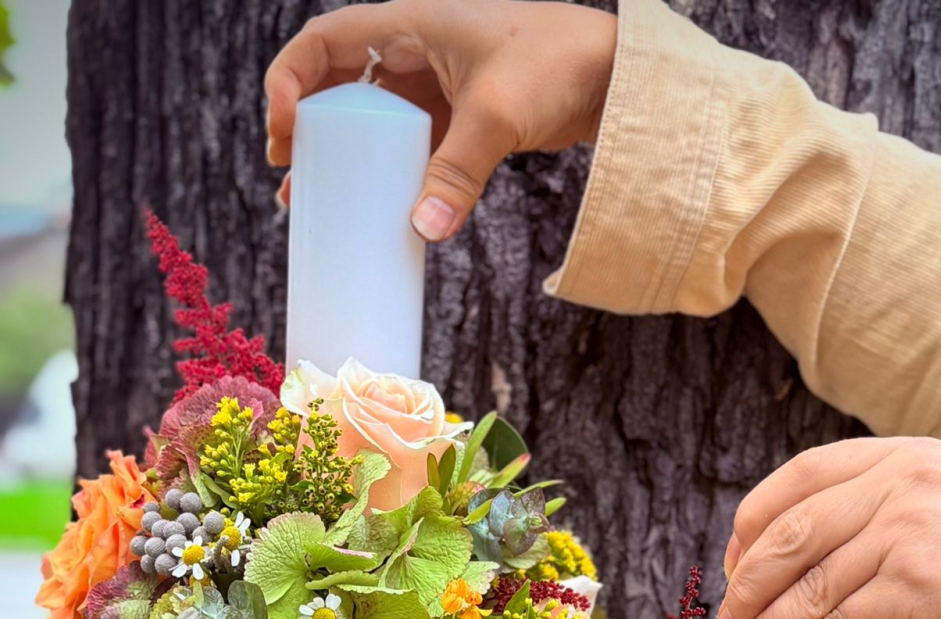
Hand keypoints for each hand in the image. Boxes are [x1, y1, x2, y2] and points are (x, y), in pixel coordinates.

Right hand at [265, 0, 616, 239]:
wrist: (616, 78)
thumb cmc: (558, 66)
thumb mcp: (498, 115)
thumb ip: (458, 172)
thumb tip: (423, 230)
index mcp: (410, 23)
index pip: (325, 41)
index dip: (290, 79)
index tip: (281, 128)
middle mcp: (416, 49)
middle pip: (339, 85)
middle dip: (307, 129)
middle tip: (290, 176)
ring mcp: (438, 86)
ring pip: (372, 122)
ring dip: (343, 159)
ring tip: (312, 203)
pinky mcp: (462, 120)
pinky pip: (410, 148)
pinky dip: (388, 176)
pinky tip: (376, 212)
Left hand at [705, 436, 940, 618]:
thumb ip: (882, 515)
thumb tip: (804, 568)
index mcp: (899, 456)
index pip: (796, 479)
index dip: (752, 528)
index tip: (734, 571)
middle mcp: (899, 482)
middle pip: (787, 535)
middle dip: (744, 590)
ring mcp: (907, 530)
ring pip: (806, 589)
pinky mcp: (918, 584)